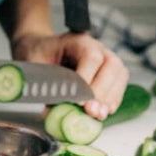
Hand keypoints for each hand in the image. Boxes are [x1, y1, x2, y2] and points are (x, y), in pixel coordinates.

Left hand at [12, 31, 127, 119]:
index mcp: (77, 40)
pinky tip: (105, 111)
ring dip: (110, 97)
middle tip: (91, 111)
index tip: (80, 101)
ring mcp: (106, 58)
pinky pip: (119, 84)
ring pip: (119, 74)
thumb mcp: (36, 64)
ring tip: (99, 114)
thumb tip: (51, 112)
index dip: (87, 80)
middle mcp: (97, 47)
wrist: (43, 48)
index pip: (90, 58)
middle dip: (101, 92)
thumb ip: (45, 85)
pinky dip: (114, 99)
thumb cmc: (40, 53)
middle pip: (110, 65)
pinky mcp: (109, 71)